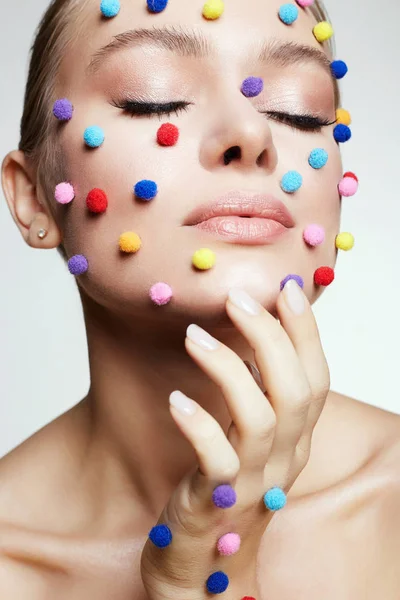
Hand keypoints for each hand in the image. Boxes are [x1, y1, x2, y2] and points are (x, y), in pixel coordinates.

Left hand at [140, 282, 329, 599]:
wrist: (206, 564)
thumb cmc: (225, 484)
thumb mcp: (251, 437)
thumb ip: (259, 392)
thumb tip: (254, 332)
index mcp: (296, 438)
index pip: (316, 379)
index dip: (305, 333)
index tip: (286, 289)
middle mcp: (283, 457)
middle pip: (294, 392)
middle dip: (270, 338)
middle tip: (236, 300)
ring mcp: (252, 480)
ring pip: (259, 418)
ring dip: (229, 369)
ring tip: (193, 336)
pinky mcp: (215, 500)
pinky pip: (216, 459)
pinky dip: (199, 424)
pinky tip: (177, 400)